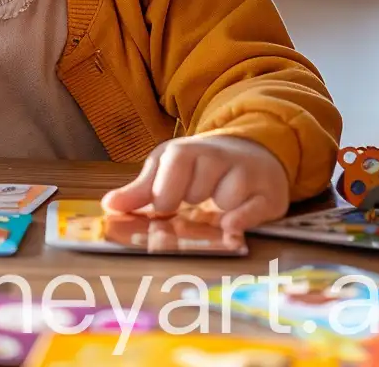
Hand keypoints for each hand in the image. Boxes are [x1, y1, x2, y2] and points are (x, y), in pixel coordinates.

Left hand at [102, 134, 289, 232]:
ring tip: (217, 206)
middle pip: (198, 185)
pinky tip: (231, 227)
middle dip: (191, 200)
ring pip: (226, 197)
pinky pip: (255, 209)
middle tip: (192, 204)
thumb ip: (141, 190)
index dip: (166, 189)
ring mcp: (246, 174)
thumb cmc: (201, 167)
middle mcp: (219, 157)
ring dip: (217, 210)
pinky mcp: (269, 195)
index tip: (161, 209)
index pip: (176, 161)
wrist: (251, 152)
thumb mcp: (168, 170)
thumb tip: (109, 206)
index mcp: (188, 150)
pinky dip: (242, 219)